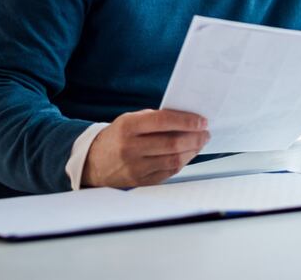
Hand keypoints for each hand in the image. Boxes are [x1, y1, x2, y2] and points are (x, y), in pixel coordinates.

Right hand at [82, 109, 210, 187]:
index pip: (163, 121)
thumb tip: (187, 119)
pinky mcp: (140, 182)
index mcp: (127, 127)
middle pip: (172, 143)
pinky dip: (182, 162)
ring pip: (173, 160)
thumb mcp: (130, 120)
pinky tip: (188, 154)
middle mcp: (130, 148)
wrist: (94, 162)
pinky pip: (169, 172)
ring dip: (192, 151)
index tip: (202, 121)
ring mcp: (135, 168)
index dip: (186, 121)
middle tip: (206, 132)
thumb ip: (155, 118)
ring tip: (200, 143)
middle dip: (195, 137)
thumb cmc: (117, 137)